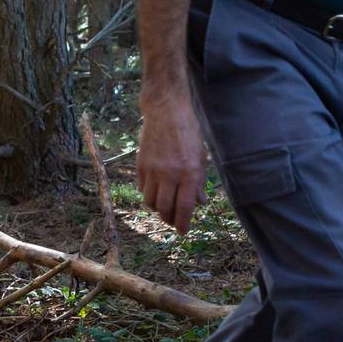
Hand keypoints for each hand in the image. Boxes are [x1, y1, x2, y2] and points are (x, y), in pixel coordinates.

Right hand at [137, 90, 207, 233]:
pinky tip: (155, 191)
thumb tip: (200, 202)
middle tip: (173, 220)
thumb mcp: (201, 156)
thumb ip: (199, 181)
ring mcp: (153, 170)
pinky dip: (148, 195)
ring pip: (150, 202)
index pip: (185, 207)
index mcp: (189, 173)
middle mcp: (170, 174)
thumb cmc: (189, 131)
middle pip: (165, 209)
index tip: (183, 231)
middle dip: (169, 219)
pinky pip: (142, 189)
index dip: (183, 223)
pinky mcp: (141, 165)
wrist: (167, 111)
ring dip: (158, 208)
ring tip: (164, 206)